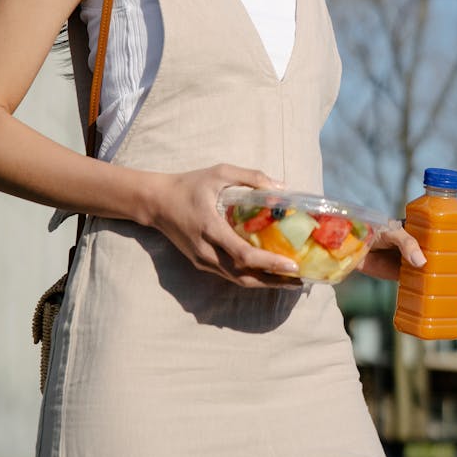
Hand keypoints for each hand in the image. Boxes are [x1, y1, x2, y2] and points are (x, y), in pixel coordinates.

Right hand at [148, 165, 302, 288]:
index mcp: (210, 228)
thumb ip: (250, 177)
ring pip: (237, 280)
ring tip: (289, 280)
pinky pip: (229, 275)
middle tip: (300, 279)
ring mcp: (202, 260)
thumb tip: (281, 187)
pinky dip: (250, 277)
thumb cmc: (189, 184)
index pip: (243, 254)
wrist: (156, 202)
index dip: (270, 262)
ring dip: (264, 283)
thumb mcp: (219, 172)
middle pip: (244, 276)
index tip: (292, 264)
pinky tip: (267, 273)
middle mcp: (206, 251)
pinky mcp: (201, 263)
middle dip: (274, 281)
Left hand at [358, 220, 456, 300]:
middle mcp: (425, 247)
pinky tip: (456, 305)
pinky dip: (444, 296)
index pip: (451, 236)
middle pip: (453, 257)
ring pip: (445, 274)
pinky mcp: (408, 277)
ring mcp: (418, 263)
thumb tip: (422, 263)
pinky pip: (430, 287)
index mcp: (425, 231)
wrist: (354, 247)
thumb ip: (406, 244)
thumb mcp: (392, 233)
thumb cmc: (373, 232)